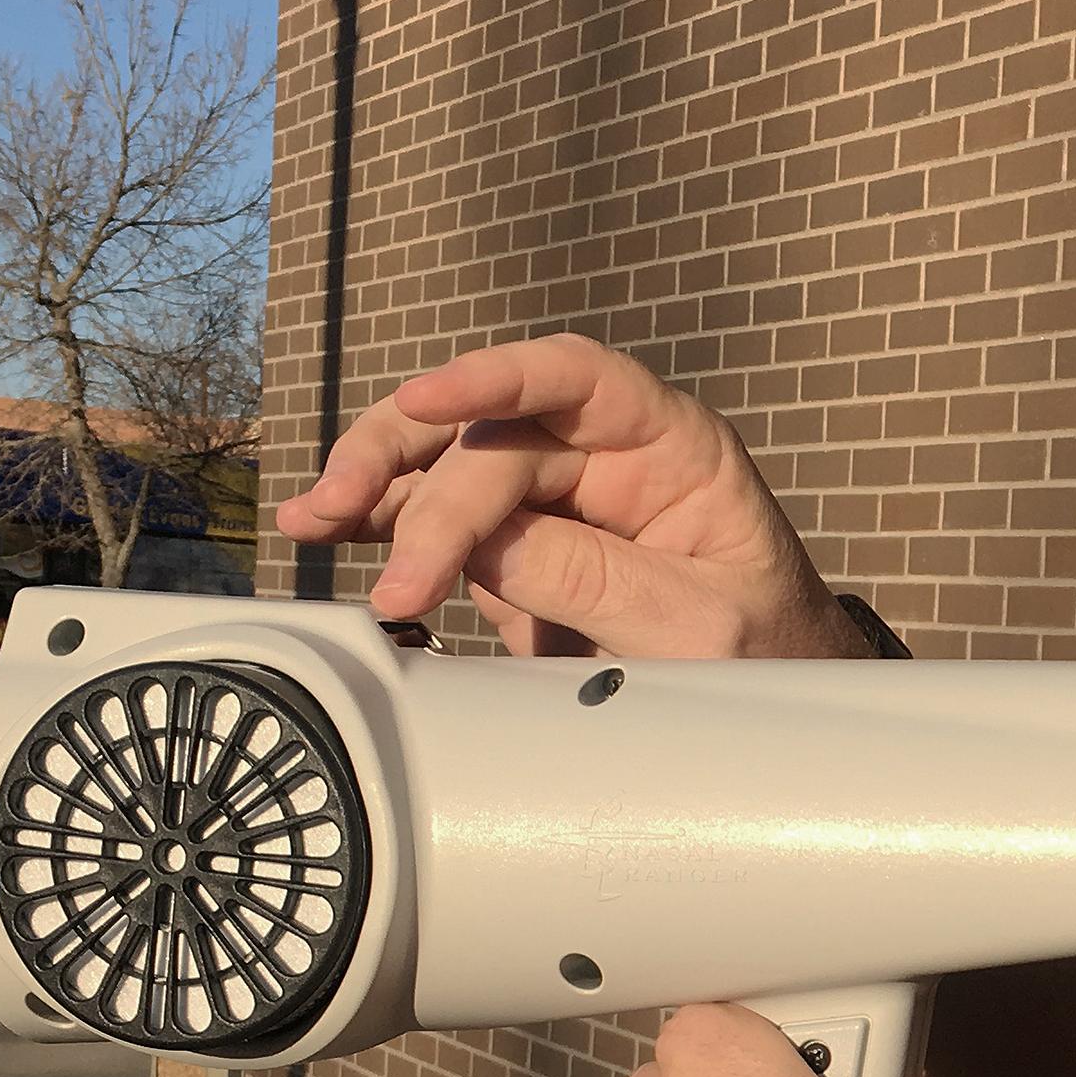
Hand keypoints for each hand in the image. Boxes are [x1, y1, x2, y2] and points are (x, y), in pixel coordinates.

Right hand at [275, 333, 876, 660]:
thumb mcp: (700, 628)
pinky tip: (321, 530)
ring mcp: (551, 498)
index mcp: (670, 446)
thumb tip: (489, 546)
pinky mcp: (514, 547)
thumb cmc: (762, 652)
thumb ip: (601, 583)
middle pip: (490, 432)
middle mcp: (602, 455)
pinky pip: (436, 521)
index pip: (580, 378)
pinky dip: (380, 525)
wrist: (764, 701)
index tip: (431, 399)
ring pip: (446, 464)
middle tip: (353, 518)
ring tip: (311, 520)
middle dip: (417, 475)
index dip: (500, 375)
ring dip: (374, 486)